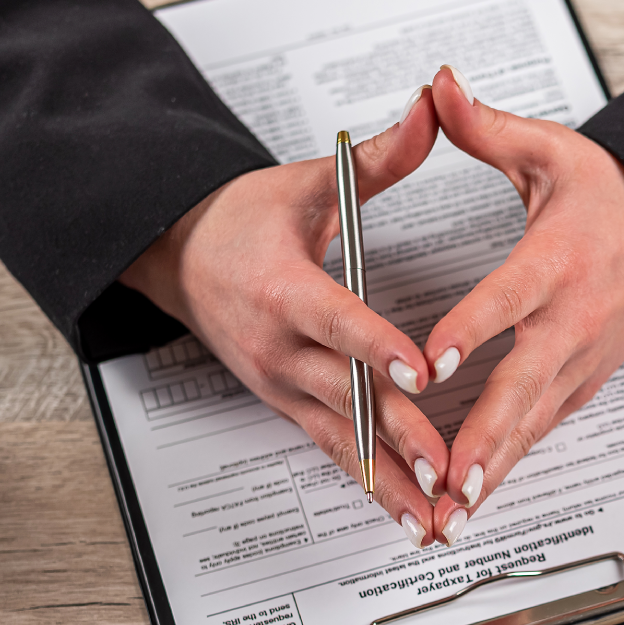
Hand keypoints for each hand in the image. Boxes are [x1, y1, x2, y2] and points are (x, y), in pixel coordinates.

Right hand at [120, 87, 446, 548]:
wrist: (179, 259)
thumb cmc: (240, 223)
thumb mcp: (305, 184)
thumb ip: (376, 157)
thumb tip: (432, 106)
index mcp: (282, 290)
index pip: (336, 322)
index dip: (377, 347)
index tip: (419, 372)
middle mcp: (279, 349)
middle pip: (346, 396)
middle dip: (398, 436)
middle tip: (444, 469)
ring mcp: (281, 386)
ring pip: (342, 439)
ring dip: (389, 482)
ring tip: (432, 518)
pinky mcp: (286, 406)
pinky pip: (333, 451)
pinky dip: (372, 486)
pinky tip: (405, 515)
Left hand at [423, 65, 623, 545]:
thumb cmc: (607, 200)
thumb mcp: (551, 154)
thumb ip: (487, 129)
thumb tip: (439, 88)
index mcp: (557, 262)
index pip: (508, 298)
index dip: (469, 331)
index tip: (430, 362)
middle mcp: (570, 322)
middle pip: (523, 385)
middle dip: (484, 437)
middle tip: (448, 479)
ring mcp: (577, 364)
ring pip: (531, 424)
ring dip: (492, 471)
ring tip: (453, 513)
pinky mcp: (576, 389)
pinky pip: (536, 433)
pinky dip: (504, 469)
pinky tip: (471, 502)